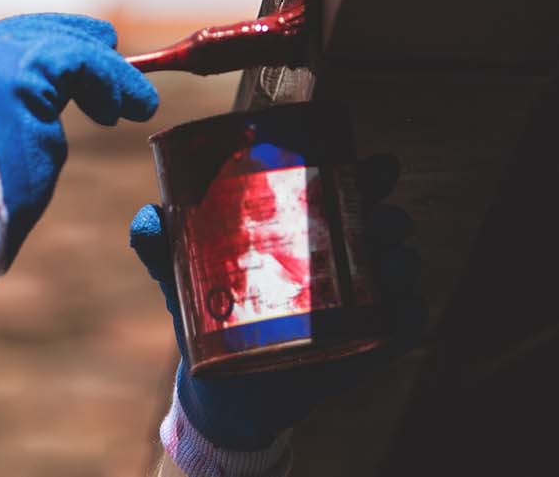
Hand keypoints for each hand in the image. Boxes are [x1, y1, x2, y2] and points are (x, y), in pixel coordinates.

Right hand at [0, 14, 158, 334]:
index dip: (62, 37)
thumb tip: (72, 80)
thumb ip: (26, 96)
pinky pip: (80, 62)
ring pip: (67, 47)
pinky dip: (112, 82)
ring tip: (136, 106)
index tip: (103, 49)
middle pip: (41, 32)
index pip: (15, 34)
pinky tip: (124, 111)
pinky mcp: (17, 77)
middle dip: (89, 47)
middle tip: (127, 72)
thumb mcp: (5, 127)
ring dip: (111, 75)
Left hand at [130, 155, 425, 470]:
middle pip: (386, 224)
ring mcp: (363, 302)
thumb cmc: (212, 320)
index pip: (350, 189)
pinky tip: (400, 310)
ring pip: (402, 268)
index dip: (372, 173)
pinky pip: (406, 325)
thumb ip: (162, 248)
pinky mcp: (370, 344)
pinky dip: (410, 315)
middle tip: (379, 223)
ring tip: (388, 266)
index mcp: (309, 229)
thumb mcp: (185, 279)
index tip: (378, 166)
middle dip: (390, 217)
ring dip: (403, 262)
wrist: (225, 393)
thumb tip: (147, 218)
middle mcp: (344, 258)